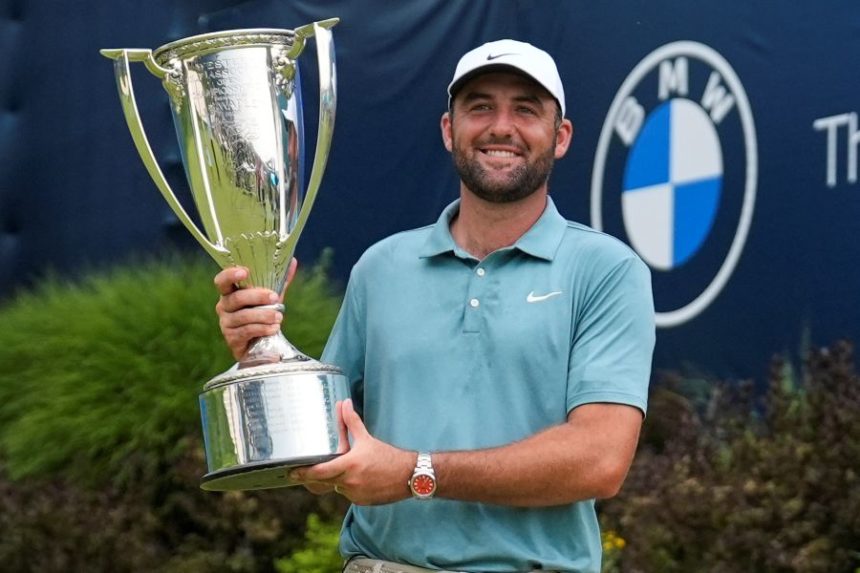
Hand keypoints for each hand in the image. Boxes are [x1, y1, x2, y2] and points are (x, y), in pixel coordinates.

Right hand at [214, 259, 297, 359]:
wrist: (260, 344)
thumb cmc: (262, 314)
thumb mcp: (271, 297)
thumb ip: (280, 281)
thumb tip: (292, 261)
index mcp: (230, 292)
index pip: (222, 280)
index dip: (230, 275)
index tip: (245, 271)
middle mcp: (223, 306)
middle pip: (237, 298)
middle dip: (258, 296)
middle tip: (275, 297)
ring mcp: (226, 323)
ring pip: (244, 316)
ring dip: (264, 315)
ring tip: (279, 316)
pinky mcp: (232, 338)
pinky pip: (247, 331)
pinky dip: (263, 328)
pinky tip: (274, 328)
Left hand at [290, 399, 414, 504]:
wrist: (410, 475)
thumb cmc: (389, 456)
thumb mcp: (367, 438)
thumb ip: (352, 422)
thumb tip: (344, 403)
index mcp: (349, 465)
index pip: (319, 472)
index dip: (303, 473)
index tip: (291, 472)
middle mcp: (350, 482)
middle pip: (323, 482)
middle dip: (313, 478)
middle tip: (300, 473)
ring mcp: (355, 494)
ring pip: (336, 488)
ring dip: (335, 480)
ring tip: (342, 470)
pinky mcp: (362, 502)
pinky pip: (348, 494)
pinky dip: (348, 487)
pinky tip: (358, 479)